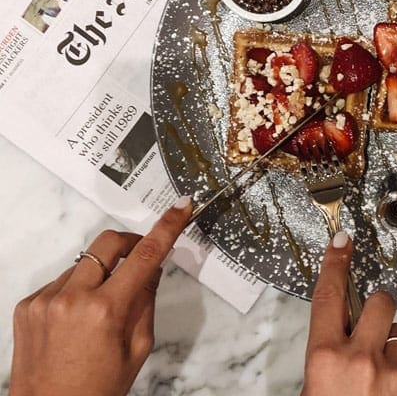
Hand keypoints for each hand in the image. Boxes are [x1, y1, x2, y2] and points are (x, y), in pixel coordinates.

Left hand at [11, 197, 193, 395]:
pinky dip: (76, 291)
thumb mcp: (137, 347)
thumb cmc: (98, 388)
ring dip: (100, 275)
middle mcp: (72, 299)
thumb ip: (145, 301)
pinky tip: (77, 320)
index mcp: (106, 311)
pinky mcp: (27, 306)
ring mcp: (45, 300)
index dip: (166, 228)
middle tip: (139, 258)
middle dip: (129, 243)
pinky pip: (61, 282)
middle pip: (108, 243)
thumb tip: (152, 268)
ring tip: (101, 310)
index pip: (145, 256)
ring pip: (84, 264)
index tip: (179, 207)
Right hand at [302, 232, 396, 395]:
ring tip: (375, 380)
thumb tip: (337, 343)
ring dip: (390, 351)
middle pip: (381, 303)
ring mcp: (393, 374)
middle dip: (378, 309)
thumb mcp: (312, 387)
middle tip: (370, 329)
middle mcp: (361, 360)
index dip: (336, 265)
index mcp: (326, 358)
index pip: (330, 297)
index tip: (342, 242)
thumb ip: (326, 358)